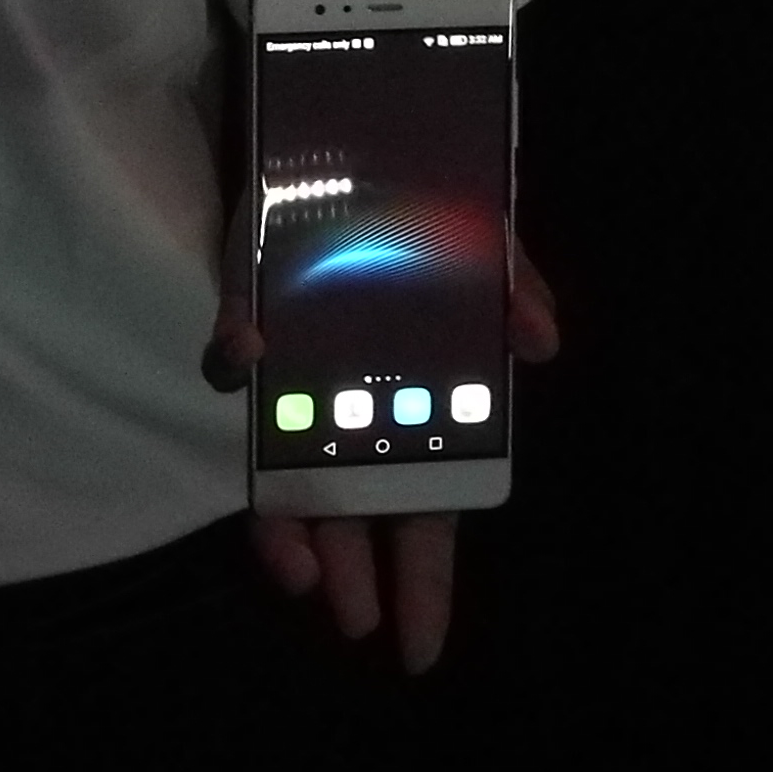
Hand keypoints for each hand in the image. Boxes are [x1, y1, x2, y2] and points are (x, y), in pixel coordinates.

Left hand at [201, 222, 561, 674]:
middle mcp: (350, 401)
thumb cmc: (421, 205)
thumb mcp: (483, 243)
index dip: (422, 577)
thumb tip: (541, 339)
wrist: (340, 131)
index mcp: (415, 405)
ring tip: (302, 573)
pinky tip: (251, 356)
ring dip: (288, 521)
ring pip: (282, 465)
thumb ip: (514, 285)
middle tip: (353, 619)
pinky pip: (231, 351)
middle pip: (351, 506)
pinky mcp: (246, 313)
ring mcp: (294, 370)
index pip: (423, 508)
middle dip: (353, 567)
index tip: (417, 640)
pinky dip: (235, 357)